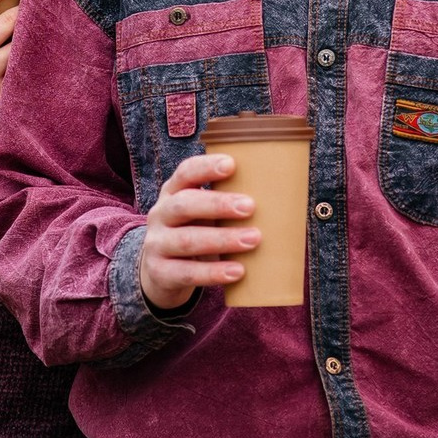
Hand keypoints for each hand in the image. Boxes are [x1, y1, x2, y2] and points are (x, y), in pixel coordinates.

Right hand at [139, 153, 256, 308]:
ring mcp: (157, 244)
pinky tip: (237, 271)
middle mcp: (160, 214)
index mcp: (173, 192)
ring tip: (253, 239)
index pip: (185, 173)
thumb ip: (226, 203)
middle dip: (217, 204)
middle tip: (250, 206)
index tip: (231, 164)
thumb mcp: (202, 214)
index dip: (205, 167)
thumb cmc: (195, 232)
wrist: (161, 273)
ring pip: (187, 240)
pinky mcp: (160, 272)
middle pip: (183, 205)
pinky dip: (213, 272)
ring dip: (222, 239)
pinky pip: (186, 273)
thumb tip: (280, 195)